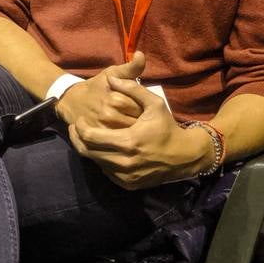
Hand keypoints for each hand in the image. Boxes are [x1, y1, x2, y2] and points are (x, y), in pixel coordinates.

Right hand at [55, 51, 145, 131]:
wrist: (69, 99)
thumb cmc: (95, 86)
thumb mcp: (111, 73)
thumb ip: (130, 67)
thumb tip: (141, 55)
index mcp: (117, 98)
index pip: (142, 107)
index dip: (145, 108)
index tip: (144, 107)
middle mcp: (111, 114)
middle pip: (137, 122)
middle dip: (142, 121)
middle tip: (142, 119)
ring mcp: (104, 128)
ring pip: (129, 134)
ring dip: (134, 131)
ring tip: (135, 127)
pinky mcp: (98, 137)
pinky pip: (117, 141)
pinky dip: (123, 138)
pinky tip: (125, 134)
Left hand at [68, 53, 215, 188]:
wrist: (186, 156)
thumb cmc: (167, 127)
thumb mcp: (154, 104)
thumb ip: (132, 88)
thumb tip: (111, 78)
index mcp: (128, 142)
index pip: (89, 137)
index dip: (79, 128)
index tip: (79, 120)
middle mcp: (124, 162)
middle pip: (87, 151)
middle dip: (77, 139)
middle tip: (77, 128)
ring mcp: (126, 176)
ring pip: (95, 162)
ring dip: (89, 150)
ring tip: (88, 137)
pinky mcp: (129, 184)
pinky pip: (106, 172)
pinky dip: (102, 161)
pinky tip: (103, 150)